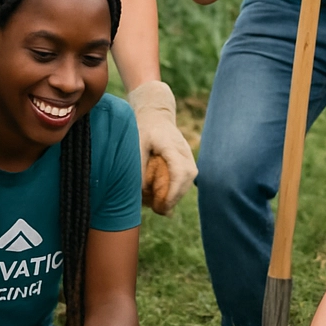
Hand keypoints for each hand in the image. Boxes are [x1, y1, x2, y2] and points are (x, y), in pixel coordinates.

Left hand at [127, 81, 196, 214]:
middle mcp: (184, 151)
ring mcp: (188, 155)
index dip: (173, 193)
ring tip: (161, 208)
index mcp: (172, 146)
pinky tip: (165, 199)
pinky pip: (186, 179)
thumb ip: (139, 166)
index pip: (179, 173)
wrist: (156, 115)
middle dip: (174, 198)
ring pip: (188, 181)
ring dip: (176, 196)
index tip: (162, 206)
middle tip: (158, 211)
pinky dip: (177, 190)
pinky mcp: (187, 160)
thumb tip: (140, 192)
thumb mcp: (136, 144)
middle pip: (186, 180)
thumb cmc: (143, 129)